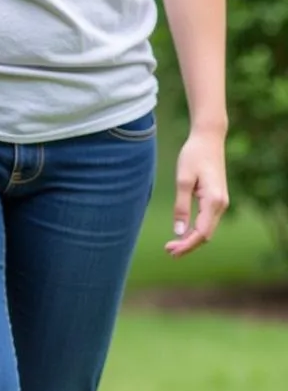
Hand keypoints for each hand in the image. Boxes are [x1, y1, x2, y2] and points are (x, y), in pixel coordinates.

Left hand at [165, 129, 229, 257]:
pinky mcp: (216, 199)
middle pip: (205, 234)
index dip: (186, 245)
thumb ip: (181, 207)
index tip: (169, 251)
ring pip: (207, 230)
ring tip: (172, 246)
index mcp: (214, 200)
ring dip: (191, 240)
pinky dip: (195, 231)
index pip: (201, 232)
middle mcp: (221, 204)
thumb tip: (179, 232)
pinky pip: (207, 221)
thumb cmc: (194, 156)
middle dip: (188, 246)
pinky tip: (182, 234)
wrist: (208, 138)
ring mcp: (221, 202)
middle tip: (167, 251)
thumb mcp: (183, 181)